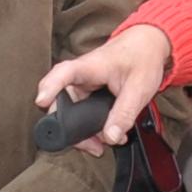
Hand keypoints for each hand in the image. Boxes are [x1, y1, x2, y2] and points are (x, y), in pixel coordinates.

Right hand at [35, 25, 173, 146]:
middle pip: (62, 103)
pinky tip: (105, 136)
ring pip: (71, 112)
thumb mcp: (139, 88)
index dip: (50, 87)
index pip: (63, 73)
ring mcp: (82, 85)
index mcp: (89, 66)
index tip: (42, 101)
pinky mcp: (88, 93)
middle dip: (71, 129)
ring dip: (83, 131)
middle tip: (91, 145)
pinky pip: (81, 113)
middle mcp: (79, 76)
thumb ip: (124, 113)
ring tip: (100, 145)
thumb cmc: (143, 58)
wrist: (149, 45)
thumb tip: (111, 137)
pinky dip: (91, 126)